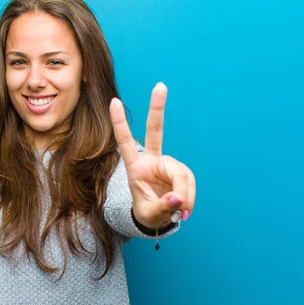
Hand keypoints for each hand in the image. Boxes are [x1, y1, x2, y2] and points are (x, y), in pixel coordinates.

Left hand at [109, 82, 195, 228]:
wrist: (158, 218)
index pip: (125, 142)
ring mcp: (168, 164)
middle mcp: (152, 161)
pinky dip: (190, 198)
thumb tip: (178, 198)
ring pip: (181, 174)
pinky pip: (189, 183)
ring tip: (180, 212)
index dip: (120, 123)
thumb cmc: (147, 213)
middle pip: (156, 132)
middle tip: (160, 86)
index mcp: (135, 168)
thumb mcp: (149, 214)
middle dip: (157, 108)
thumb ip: (162, 206)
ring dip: (184, 195)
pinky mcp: (181, 172)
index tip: (114, 102)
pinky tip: (184, 210)